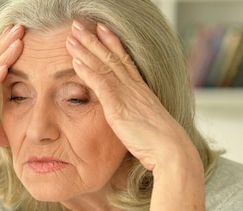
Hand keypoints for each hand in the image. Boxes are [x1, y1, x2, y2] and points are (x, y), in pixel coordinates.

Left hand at [65, 21, 197, 172]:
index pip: (124, 60)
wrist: (171, 152)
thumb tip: (128, 116)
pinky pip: (102, 84)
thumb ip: (133, 115)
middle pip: (110, 57)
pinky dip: (88, 72)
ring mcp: (127, 95)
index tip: (101, 29)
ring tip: (70, 37)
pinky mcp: (119, 107)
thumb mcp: (144, 124)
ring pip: (104, 66)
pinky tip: (75, 62)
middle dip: (93, 40)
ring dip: (86, 50)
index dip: (111, 43)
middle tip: (77, 25)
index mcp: (140, 91)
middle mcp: (134, 88)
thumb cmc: (159, 144)